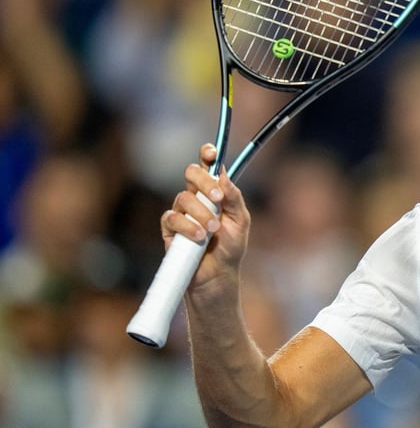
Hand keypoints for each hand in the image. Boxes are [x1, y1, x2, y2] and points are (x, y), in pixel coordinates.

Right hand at [161, 144, 251, 290]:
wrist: (218, 275)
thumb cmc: (230, 247)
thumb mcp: (240, 221)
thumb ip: (234, 198)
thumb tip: (224, 176)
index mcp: (214, 192)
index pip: (208, 166)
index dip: (207, 155)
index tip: (212, 153)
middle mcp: (196, 197)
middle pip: (190, 173)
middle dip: (203, 181)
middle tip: (217, 197)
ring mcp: (181, 212)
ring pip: (183, 197)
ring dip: (201, 212)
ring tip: (213, 230)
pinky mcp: (170, 229)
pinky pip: (172, 218)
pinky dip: (187, 226)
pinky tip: (199, 237)